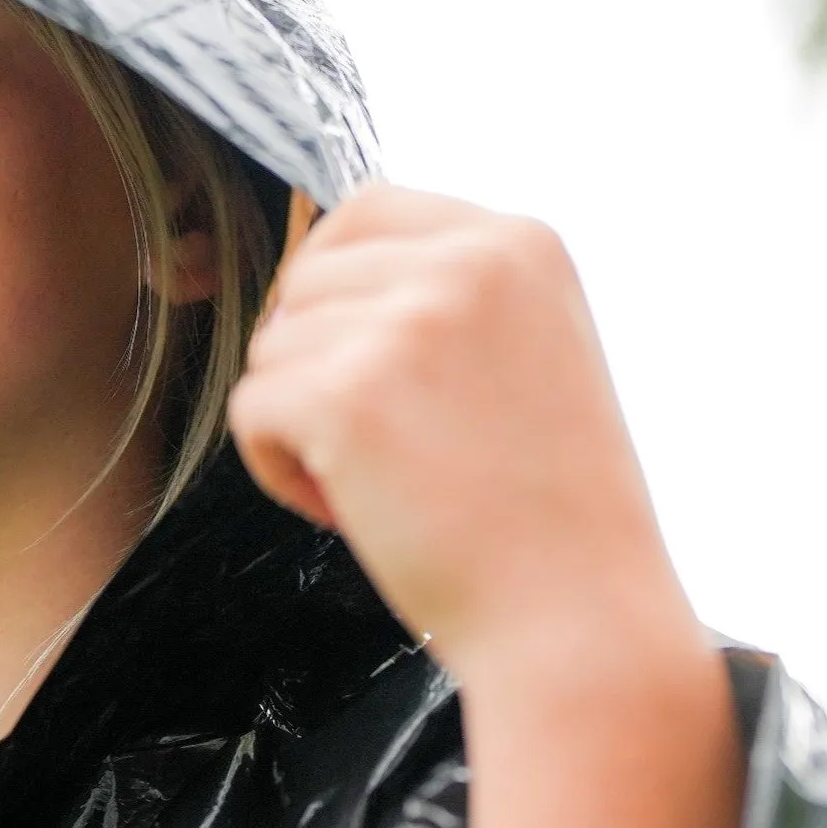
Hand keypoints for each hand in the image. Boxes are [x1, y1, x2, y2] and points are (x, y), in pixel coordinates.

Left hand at [226, 185, 703, 695]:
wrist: (573, 617)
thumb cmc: (547, 519)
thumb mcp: (532, 356)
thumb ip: (453, 302)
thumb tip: (324, 276)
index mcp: (518, 242)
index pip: (367, 210)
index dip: (335, 291)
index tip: (360, 370)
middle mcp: (465, 262)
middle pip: (307, 280)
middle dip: (318, 366)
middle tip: (381, 450)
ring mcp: (404, 325)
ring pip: (274, 347)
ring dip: (301, 425)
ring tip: (379, 487)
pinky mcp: (346, 396)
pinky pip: (253, 409)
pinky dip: (279, 470)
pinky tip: (350, 509)